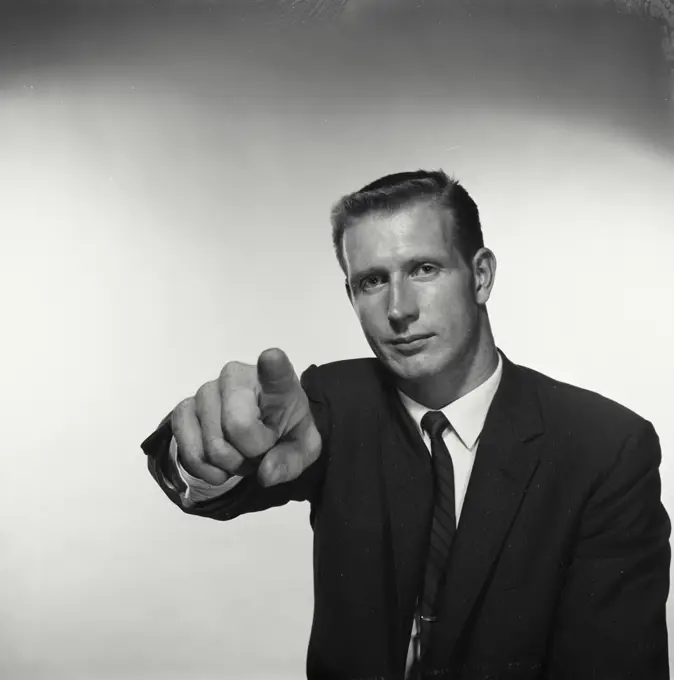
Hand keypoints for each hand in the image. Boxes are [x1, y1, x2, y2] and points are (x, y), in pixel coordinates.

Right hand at [171, 348, 321, 486]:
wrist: (258, 433)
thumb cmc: (283, 432)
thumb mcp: (301, 450)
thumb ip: (290, 461)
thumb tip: (266, 474)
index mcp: (276, 382)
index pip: (275, 369)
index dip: (272, 365)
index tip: (271, 358)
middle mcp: (236, 376)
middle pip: (238, 426)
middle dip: (250, 454)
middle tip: (259, 450)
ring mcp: (206, 390)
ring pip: (213, 446)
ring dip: (230, 464)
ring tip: (241, 452)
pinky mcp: (184, 409)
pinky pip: (189, 453)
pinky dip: (207, 469)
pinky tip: (219, 463)